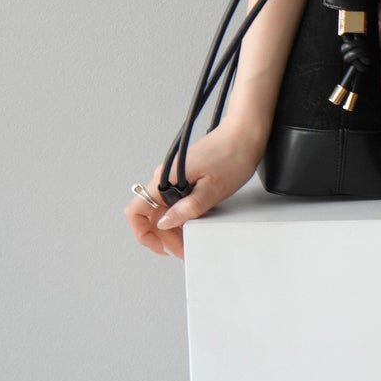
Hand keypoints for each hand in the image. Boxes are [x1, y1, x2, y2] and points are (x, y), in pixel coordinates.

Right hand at [124, 127, 265, 261]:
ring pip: (163, 207)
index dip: (143, 233)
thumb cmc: (232, 154)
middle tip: (183, 249)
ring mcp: (174, 174)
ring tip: (190, 238)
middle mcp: (165, 175)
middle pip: (151, 214)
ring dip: (173, 227)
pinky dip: (180, 214)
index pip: (136, 209)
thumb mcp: (213, 189)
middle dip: (164, 236)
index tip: (159, 246)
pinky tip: (194, 221)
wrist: (244, 132)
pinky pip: (174, 198)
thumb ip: (187, 208)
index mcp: (166, 177)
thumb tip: (164, 223)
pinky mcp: (185, 174)